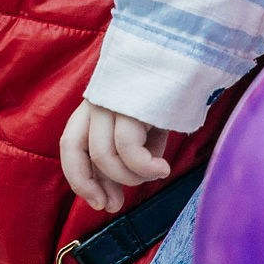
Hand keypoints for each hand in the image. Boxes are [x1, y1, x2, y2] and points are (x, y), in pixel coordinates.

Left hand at [60, 99, 171, 214]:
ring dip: (130, 177)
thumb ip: (125, 159)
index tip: (101, 202)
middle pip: (73, 149)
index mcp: (95, 107)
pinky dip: (144, 168)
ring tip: (156, 173)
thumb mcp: (143, 130)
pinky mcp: (130, 102)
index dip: (80, 179)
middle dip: (87, 184)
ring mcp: (111, 100)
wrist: (192, 57)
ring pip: (104, 155)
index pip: (72, 145)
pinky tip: (162, 169)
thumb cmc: (169, 97)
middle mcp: (96, 101)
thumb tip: (114, 196)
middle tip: (111, 205)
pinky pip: (128, 148)